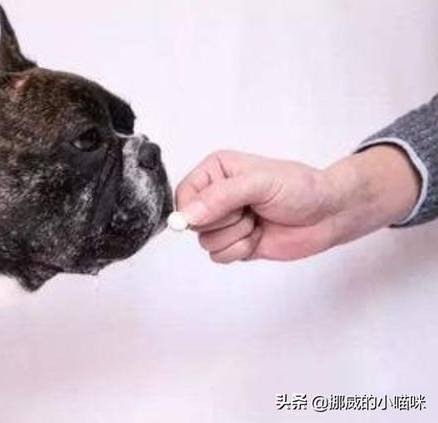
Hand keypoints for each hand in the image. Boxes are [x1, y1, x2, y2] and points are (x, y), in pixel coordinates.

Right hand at [175, 146, 419, 262]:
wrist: (328, 215)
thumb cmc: (301, 189)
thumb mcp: (259, 183)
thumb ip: (220, 197)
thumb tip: (187, 216)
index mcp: (216, 171)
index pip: (183, 194)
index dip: (195, 209)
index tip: (224, 209)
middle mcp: (215, 195)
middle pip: (191, 222)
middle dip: (224, 221)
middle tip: (250, 210)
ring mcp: (224, 221)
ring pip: (205, 242)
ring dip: (235, 236)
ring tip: (257, 221)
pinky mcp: (234, 242)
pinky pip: (218, 256)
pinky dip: (240, 250)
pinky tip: (258, 236)